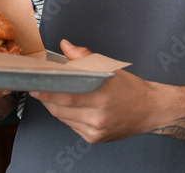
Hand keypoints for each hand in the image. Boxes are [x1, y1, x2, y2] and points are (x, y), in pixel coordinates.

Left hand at [29, 40, 169, 143]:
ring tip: (54, 95)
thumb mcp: (110, 68)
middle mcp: (99, 116)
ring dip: (56, 107)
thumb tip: (66, 46)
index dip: (47, 92)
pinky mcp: (94, 139)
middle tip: (39, 88)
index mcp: (103, 95)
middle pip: (61, 108)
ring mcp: (96, 130)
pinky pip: (72, 126)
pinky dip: (67, 116)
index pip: (67, 95)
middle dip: (48, 98)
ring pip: (64, 118)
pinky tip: (71, 107)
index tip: (34, 86)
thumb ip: (85, 57)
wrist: (150, 111)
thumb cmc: (130, 88)